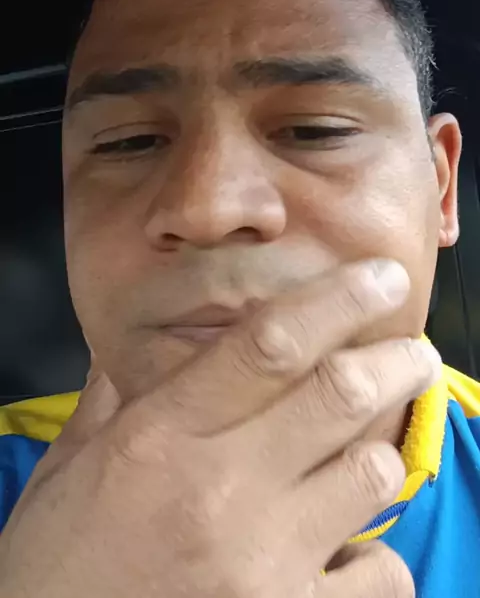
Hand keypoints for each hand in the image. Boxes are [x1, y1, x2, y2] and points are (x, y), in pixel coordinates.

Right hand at [0, 259, 437, 596]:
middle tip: (412, 352)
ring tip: (366, 449)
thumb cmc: (56, 565)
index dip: (337, 300)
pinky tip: (345, 548)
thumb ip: (112, 399)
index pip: (268, 345)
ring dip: (379, 453)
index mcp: (161, 437)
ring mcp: (262, 565)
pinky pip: (380, 575)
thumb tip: (134, 346)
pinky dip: (375, 556)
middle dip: (395, 362)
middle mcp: (220, 491)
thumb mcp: (67, 470)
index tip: (381, 277)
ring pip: (372, 476)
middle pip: (340, 396)